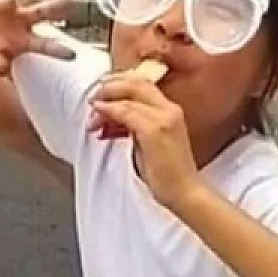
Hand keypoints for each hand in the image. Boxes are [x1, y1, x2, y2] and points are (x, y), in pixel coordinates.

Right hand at [0, 0, 76, 74]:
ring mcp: (8, 4)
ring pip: (7, 0)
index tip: (72, 56)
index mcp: (25, 38)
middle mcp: (22, 18)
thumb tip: (0, 68)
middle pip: (41, 11)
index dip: (57, 50)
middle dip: (54, 7)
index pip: (44, 44)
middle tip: (69, 3)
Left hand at [88, 71, 200, 207]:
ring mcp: (164, 118)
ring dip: (105, 100)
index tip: (101, 89)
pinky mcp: (155, 130)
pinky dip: (108, 110)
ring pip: (129, 94)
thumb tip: (110, 118)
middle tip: (93, 95)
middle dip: (110, 85)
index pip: (142, 84)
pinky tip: (98, 114)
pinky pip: (126, 112)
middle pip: (135, 82)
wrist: (185, 193)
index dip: (119, 82)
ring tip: (92, 114)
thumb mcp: (147, 143)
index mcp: (170, 111)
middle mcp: (169, 110)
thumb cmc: (167, 174)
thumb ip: (132, 126)